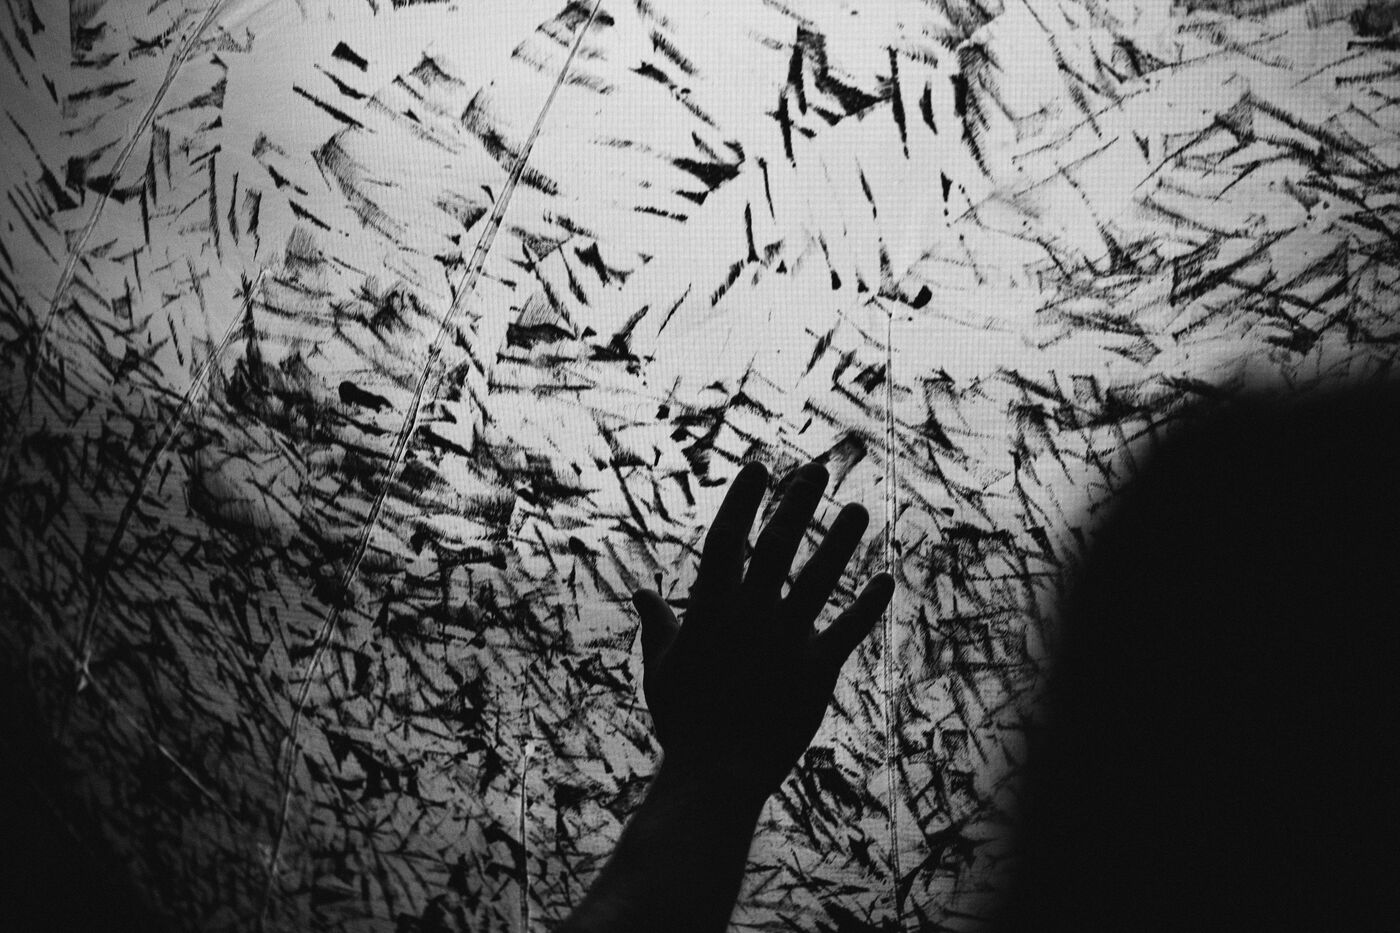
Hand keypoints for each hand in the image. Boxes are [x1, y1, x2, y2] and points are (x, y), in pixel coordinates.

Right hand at [633, 460, 894, 799]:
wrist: (716, 774)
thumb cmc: (682, 720)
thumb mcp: (660, 667)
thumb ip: (656, 624)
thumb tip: (640, 593)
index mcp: (710, 610)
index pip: (726, 540)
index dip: (742, 501)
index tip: (758, 467)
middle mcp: (750, 616)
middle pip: (778, 545)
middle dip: (797, 502)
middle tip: (817, 469)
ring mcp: (785, 641)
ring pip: (819, 579)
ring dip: (840, 541)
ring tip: (858, 510)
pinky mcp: (816, 671)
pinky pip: (848, 630)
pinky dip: (868, 605)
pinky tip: (885, 579)